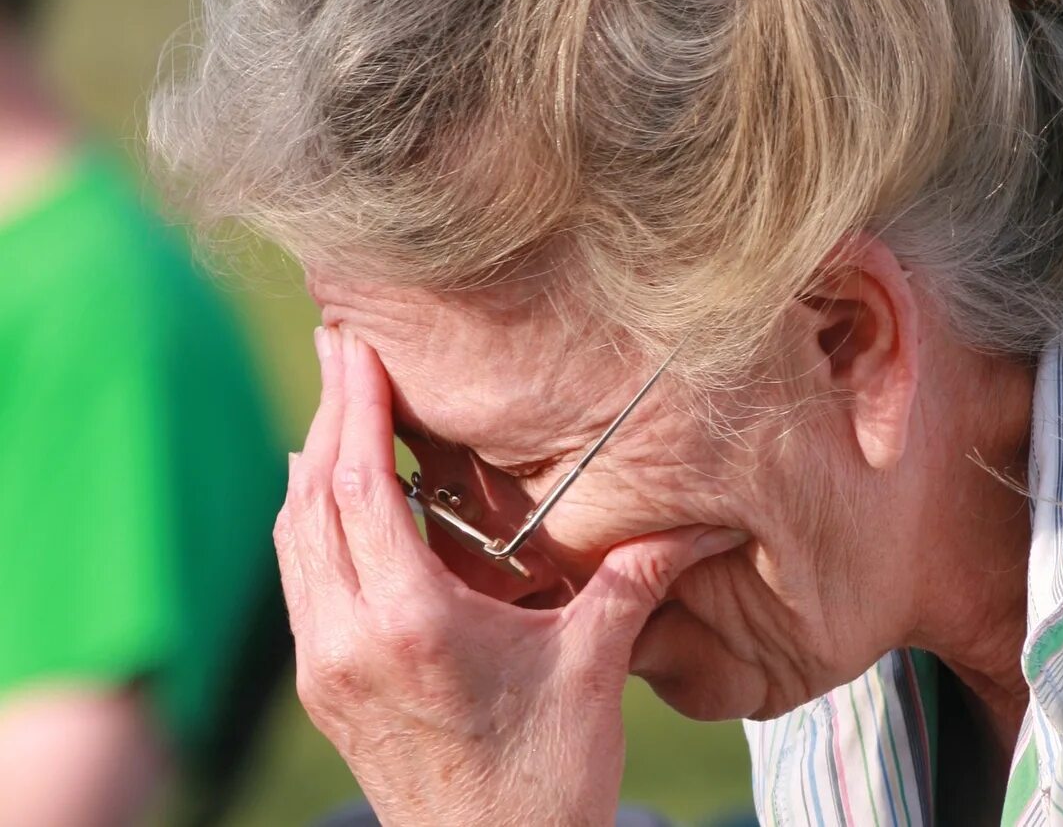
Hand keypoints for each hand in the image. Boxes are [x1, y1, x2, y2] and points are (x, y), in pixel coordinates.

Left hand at [275, 326, 742, 826]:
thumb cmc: (546, 777)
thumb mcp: (593, 665)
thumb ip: (636, 577)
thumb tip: (709, 519)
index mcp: (411, 622)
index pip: (362, 487)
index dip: (358, 406)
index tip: (359, 343)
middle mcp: (349, 639)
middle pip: (315, 498)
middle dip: (330, 414)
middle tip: (341, 343)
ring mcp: (325, 668)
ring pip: (295, 539)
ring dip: (313, 464)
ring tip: (337, 402)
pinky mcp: (324, 689)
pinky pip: (300, 580)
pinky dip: (310, 522)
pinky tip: (332, 495)